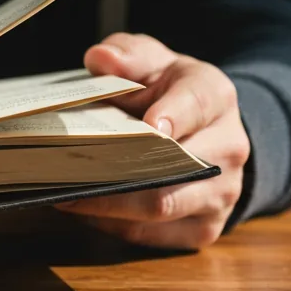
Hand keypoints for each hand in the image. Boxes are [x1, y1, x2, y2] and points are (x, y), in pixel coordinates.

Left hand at [57, 32, 249, 248]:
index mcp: (215, 97)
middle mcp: (228, 148)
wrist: (203, 129)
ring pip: (161, 206)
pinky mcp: (204, 228)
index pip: (197, 104)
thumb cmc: (167, 92)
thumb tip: (101, 59)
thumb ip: (127, 55)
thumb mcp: (150, 61)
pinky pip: (152, 235)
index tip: (150, 126)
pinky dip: (112, 224)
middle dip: (121, 167)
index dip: (174, 115)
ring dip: (108, 202)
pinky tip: (81, 207)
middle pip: (176, 166)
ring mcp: (221, 193)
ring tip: (62, 189)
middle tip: (70, 163)